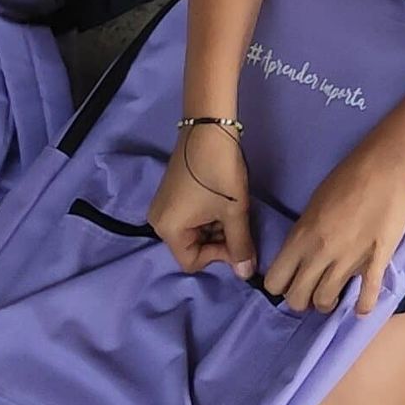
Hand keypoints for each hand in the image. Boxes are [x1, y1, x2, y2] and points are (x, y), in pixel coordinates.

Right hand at [149, 127, 256, 281]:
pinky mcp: (171, 196)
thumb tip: (245, 275)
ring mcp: (163, 207)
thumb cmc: (219, 173)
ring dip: (216, 227)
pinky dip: (208, 216)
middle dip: (219, 241)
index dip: (219, 256)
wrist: (208, 129)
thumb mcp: (234, 211)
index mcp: (168, 230)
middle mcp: (159, 222)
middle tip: (239, 223)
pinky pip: (190, 218)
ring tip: (233, 209)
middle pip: (193, 248)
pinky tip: (223, 202)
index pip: (193, 262)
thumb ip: (240, 245)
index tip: (238, 239)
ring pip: (194, 233)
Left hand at [262, 138, 404, 317]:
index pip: (275, 282)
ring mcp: (348, 261)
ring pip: (326, 301)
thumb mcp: (314, 204)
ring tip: (334, 296)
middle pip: (297, 299)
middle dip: (301, 299)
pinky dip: (363, 306)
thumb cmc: (348, 177)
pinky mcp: (375, 263)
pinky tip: (361, 308)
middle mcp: (319, 254)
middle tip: (310, 291)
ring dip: (327, 302)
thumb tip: (302, 254)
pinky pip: (366, 295)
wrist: (387, 168)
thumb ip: (305, 234)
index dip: (280, 286)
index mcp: (301, 237)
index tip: (289, 281)